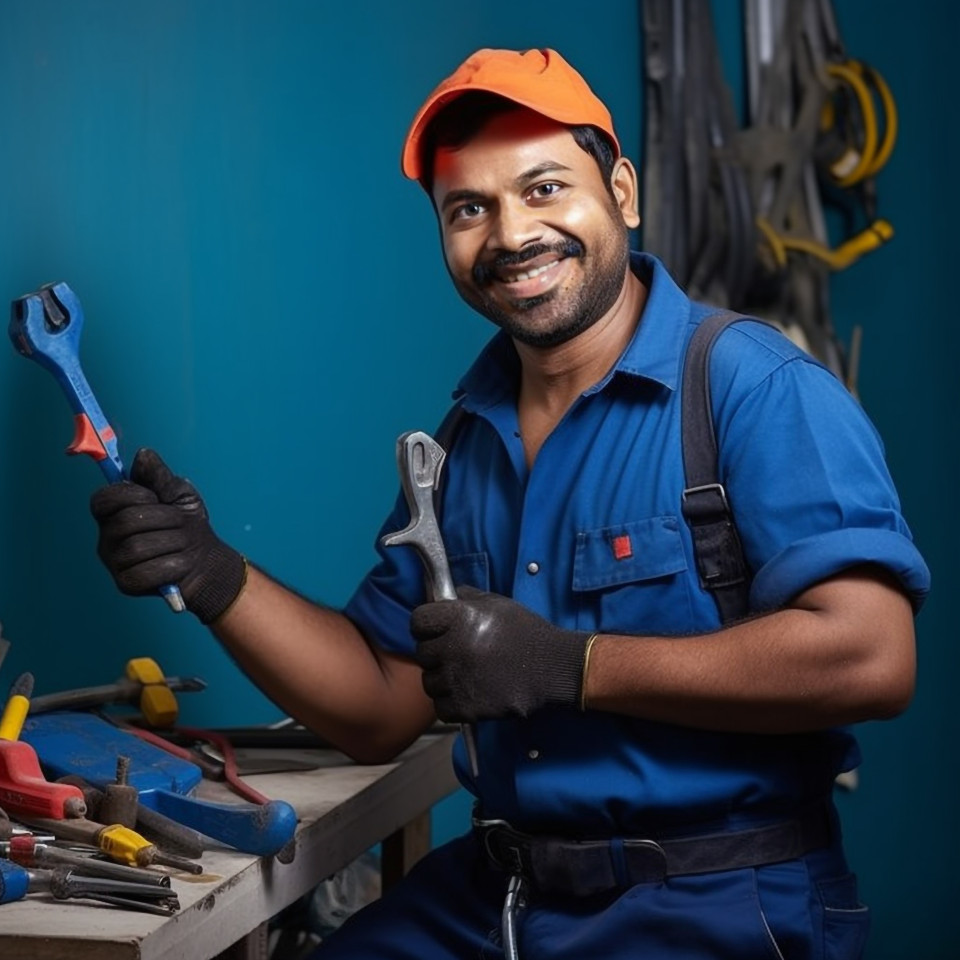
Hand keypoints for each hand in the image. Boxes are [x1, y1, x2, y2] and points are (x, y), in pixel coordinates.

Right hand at [90, 448, 246, 623]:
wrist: (207, 561)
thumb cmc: (187, 525)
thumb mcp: (179, 495)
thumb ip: (160, 476)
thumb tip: (143, 455)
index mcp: (114, 513)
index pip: (102, 499)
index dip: (130, 494)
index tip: (154, 497)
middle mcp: (107, 538)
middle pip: (125, 521)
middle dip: (162, 518)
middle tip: (181, 522)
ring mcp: (115, 562)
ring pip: (136, 548)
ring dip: (171, 542)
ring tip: (184, 543)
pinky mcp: (127, 584)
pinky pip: (144, 573)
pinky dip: (170, 566)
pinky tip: (181, 564)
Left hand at [410, 587, 589, 721]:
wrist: (553, 667)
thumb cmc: (527, 633)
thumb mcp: (498, 604)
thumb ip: (468, 597)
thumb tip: (446, 594)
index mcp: (458, 617)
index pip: (418, 621)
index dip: (426, 626)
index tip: (435, 631)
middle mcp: (453, 646)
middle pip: (422, 653)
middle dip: (436, 654)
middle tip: (458, 655)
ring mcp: (457, 678)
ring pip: (429, 682)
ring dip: (443, 680)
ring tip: (466, 676)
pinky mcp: (466, 706)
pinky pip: (441, 707)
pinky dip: (452, 704)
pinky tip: (469, 694)